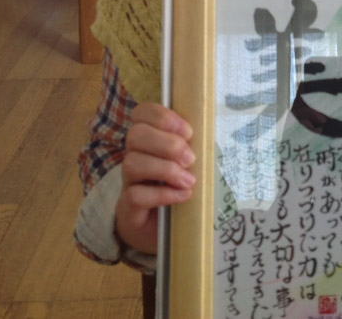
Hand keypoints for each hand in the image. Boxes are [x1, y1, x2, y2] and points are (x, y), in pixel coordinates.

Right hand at [115, 102, 195, 254]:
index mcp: (149, 139)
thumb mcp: (187, 163)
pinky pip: (135, 194)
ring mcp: (129, 181)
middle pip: (136, 135)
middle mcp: (134, 155)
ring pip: (133, 163)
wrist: (161, 227)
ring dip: (166, 169)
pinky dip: (162, 194)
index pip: (141, 113)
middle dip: (167, 144)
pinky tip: (182, 196)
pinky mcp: (128, 206)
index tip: (187, 131)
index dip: (162, 116)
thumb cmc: (177, 186)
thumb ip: (192, 146)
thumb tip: (212, 135)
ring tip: (189, 181)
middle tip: (191, 159)